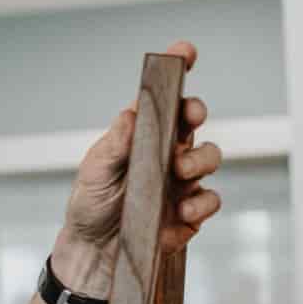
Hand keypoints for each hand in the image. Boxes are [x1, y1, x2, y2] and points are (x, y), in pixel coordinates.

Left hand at [53, 41, 223, 292]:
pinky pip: (210, 200)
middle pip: (194, 119)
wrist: (95, 252)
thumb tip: (132, 113)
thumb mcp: (95, 171)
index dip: (178, 69)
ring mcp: (183, 180)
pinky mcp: (192, 211)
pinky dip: (200, 203)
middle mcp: (168, 151)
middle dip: (196, 112)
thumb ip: (115, 144)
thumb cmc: (92, 205)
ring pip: (210, 156)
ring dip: (199, 160)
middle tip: (189, 117)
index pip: (164, 97)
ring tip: (178, 172)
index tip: (185, 51)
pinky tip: (181, 212)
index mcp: (143, 134)